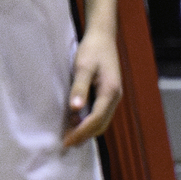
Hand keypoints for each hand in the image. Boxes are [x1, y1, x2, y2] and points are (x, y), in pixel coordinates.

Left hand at [64, 28, 121, 147]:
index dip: (81, 132)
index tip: (66, 141)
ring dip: (86, 130)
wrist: (102, 36)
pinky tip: (75, 121)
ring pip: (102, 120)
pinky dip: (88, 121)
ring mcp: (113, 96)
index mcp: (110, 91)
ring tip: (69, 135)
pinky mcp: (108, 93)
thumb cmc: (92, 49)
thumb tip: (75, 109)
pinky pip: (100, 113)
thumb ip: (79, 88)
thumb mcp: (82, 67)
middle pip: (101, 124)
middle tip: (66, 143)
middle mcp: (115, 97)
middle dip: (84, 135)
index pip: (96, 120)